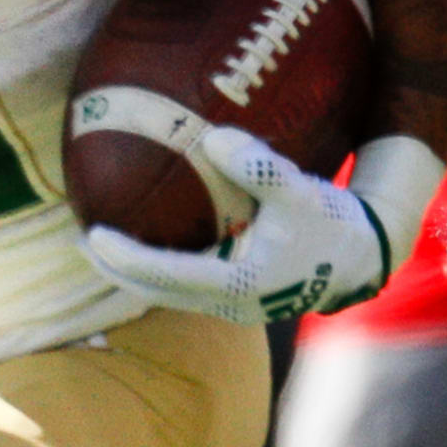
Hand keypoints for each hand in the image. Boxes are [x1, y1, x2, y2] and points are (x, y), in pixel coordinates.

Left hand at [83, 129, 397, 325]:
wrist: (364, 257)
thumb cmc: (331, 223)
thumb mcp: (299, 191)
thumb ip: (259, 168)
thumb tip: (212, 140)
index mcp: (237, 283)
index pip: (164, 274)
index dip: (124, 257)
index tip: (91, 233)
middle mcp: (229, 303)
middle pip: (154, 291)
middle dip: (115, 269)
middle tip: (82, 239)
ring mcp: (233, 305)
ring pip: (167, 293)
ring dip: (133, 272)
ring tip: (102, 245)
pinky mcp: (239, 298)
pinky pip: (186, 285)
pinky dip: (159, 267)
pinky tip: (150, 240)